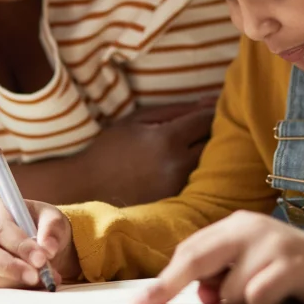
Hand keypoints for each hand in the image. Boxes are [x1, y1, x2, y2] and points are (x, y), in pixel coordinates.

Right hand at [0, 199, 79, 288]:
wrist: (41, 243)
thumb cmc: (42, 225)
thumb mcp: (52, 218)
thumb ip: (52, 228)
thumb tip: (48, 248)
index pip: (0, 228)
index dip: (19, 244)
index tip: (41, 258)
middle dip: (12, 267)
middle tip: (37, 276)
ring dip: (18, 280)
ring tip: (44, 279)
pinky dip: (18, 288)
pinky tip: (36, 283)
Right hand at [83, 100, 216, 205]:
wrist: (88, 187)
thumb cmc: (112, 147)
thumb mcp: (139, 119)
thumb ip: (177, 110)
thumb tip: (210, 103)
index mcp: (168, 139)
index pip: (207, 119)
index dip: (213, 110)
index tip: (213, 107)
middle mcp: (178, 164)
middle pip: (215, 142)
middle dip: (214, 131)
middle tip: (205, 126)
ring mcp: (179, 186)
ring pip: (211, 163)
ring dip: (208, 151)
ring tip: (195, 144)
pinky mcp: (177, 201)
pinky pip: (199, 180)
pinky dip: (198, 170)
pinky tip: (186, 164)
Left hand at [132, 211, 303, 303]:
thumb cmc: (292, 274)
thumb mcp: (251, 268)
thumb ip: (222, 275)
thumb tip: (195, 293)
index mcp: (236, 225)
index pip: (189, 250)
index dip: (165, 278)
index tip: (142, 300)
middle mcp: (250, 227)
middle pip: (196, 259)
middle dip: (170, 285)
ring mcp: (272, 242)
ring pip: (229, 290)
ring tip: (268, 296)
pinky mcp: (291, 263)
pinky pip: (256, 297)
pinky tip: (282, 298)